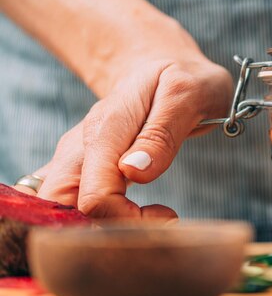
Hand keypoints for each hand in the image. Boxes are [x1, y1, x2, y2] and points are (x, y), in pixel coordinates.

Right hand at [22, 50, 231, 220]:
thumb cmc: (182, 79)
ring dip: (101, 227)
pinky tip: (133, 214)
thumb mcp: (187, 94)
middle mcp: (82, 145)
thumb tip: (133, 171)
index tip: (167, 215)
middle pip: (62, 207)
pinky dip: (96, 220)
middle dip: (105, 230)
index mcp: (106, 128)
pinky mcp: (82, 167)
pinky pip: (70, 202)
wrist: (164, 65)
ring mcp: (77, 156)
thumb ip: (161, 133)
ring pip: (60, 208)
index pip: (95, 194)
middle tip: (156, 222)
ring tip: (152, 216)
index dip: (128, 219)